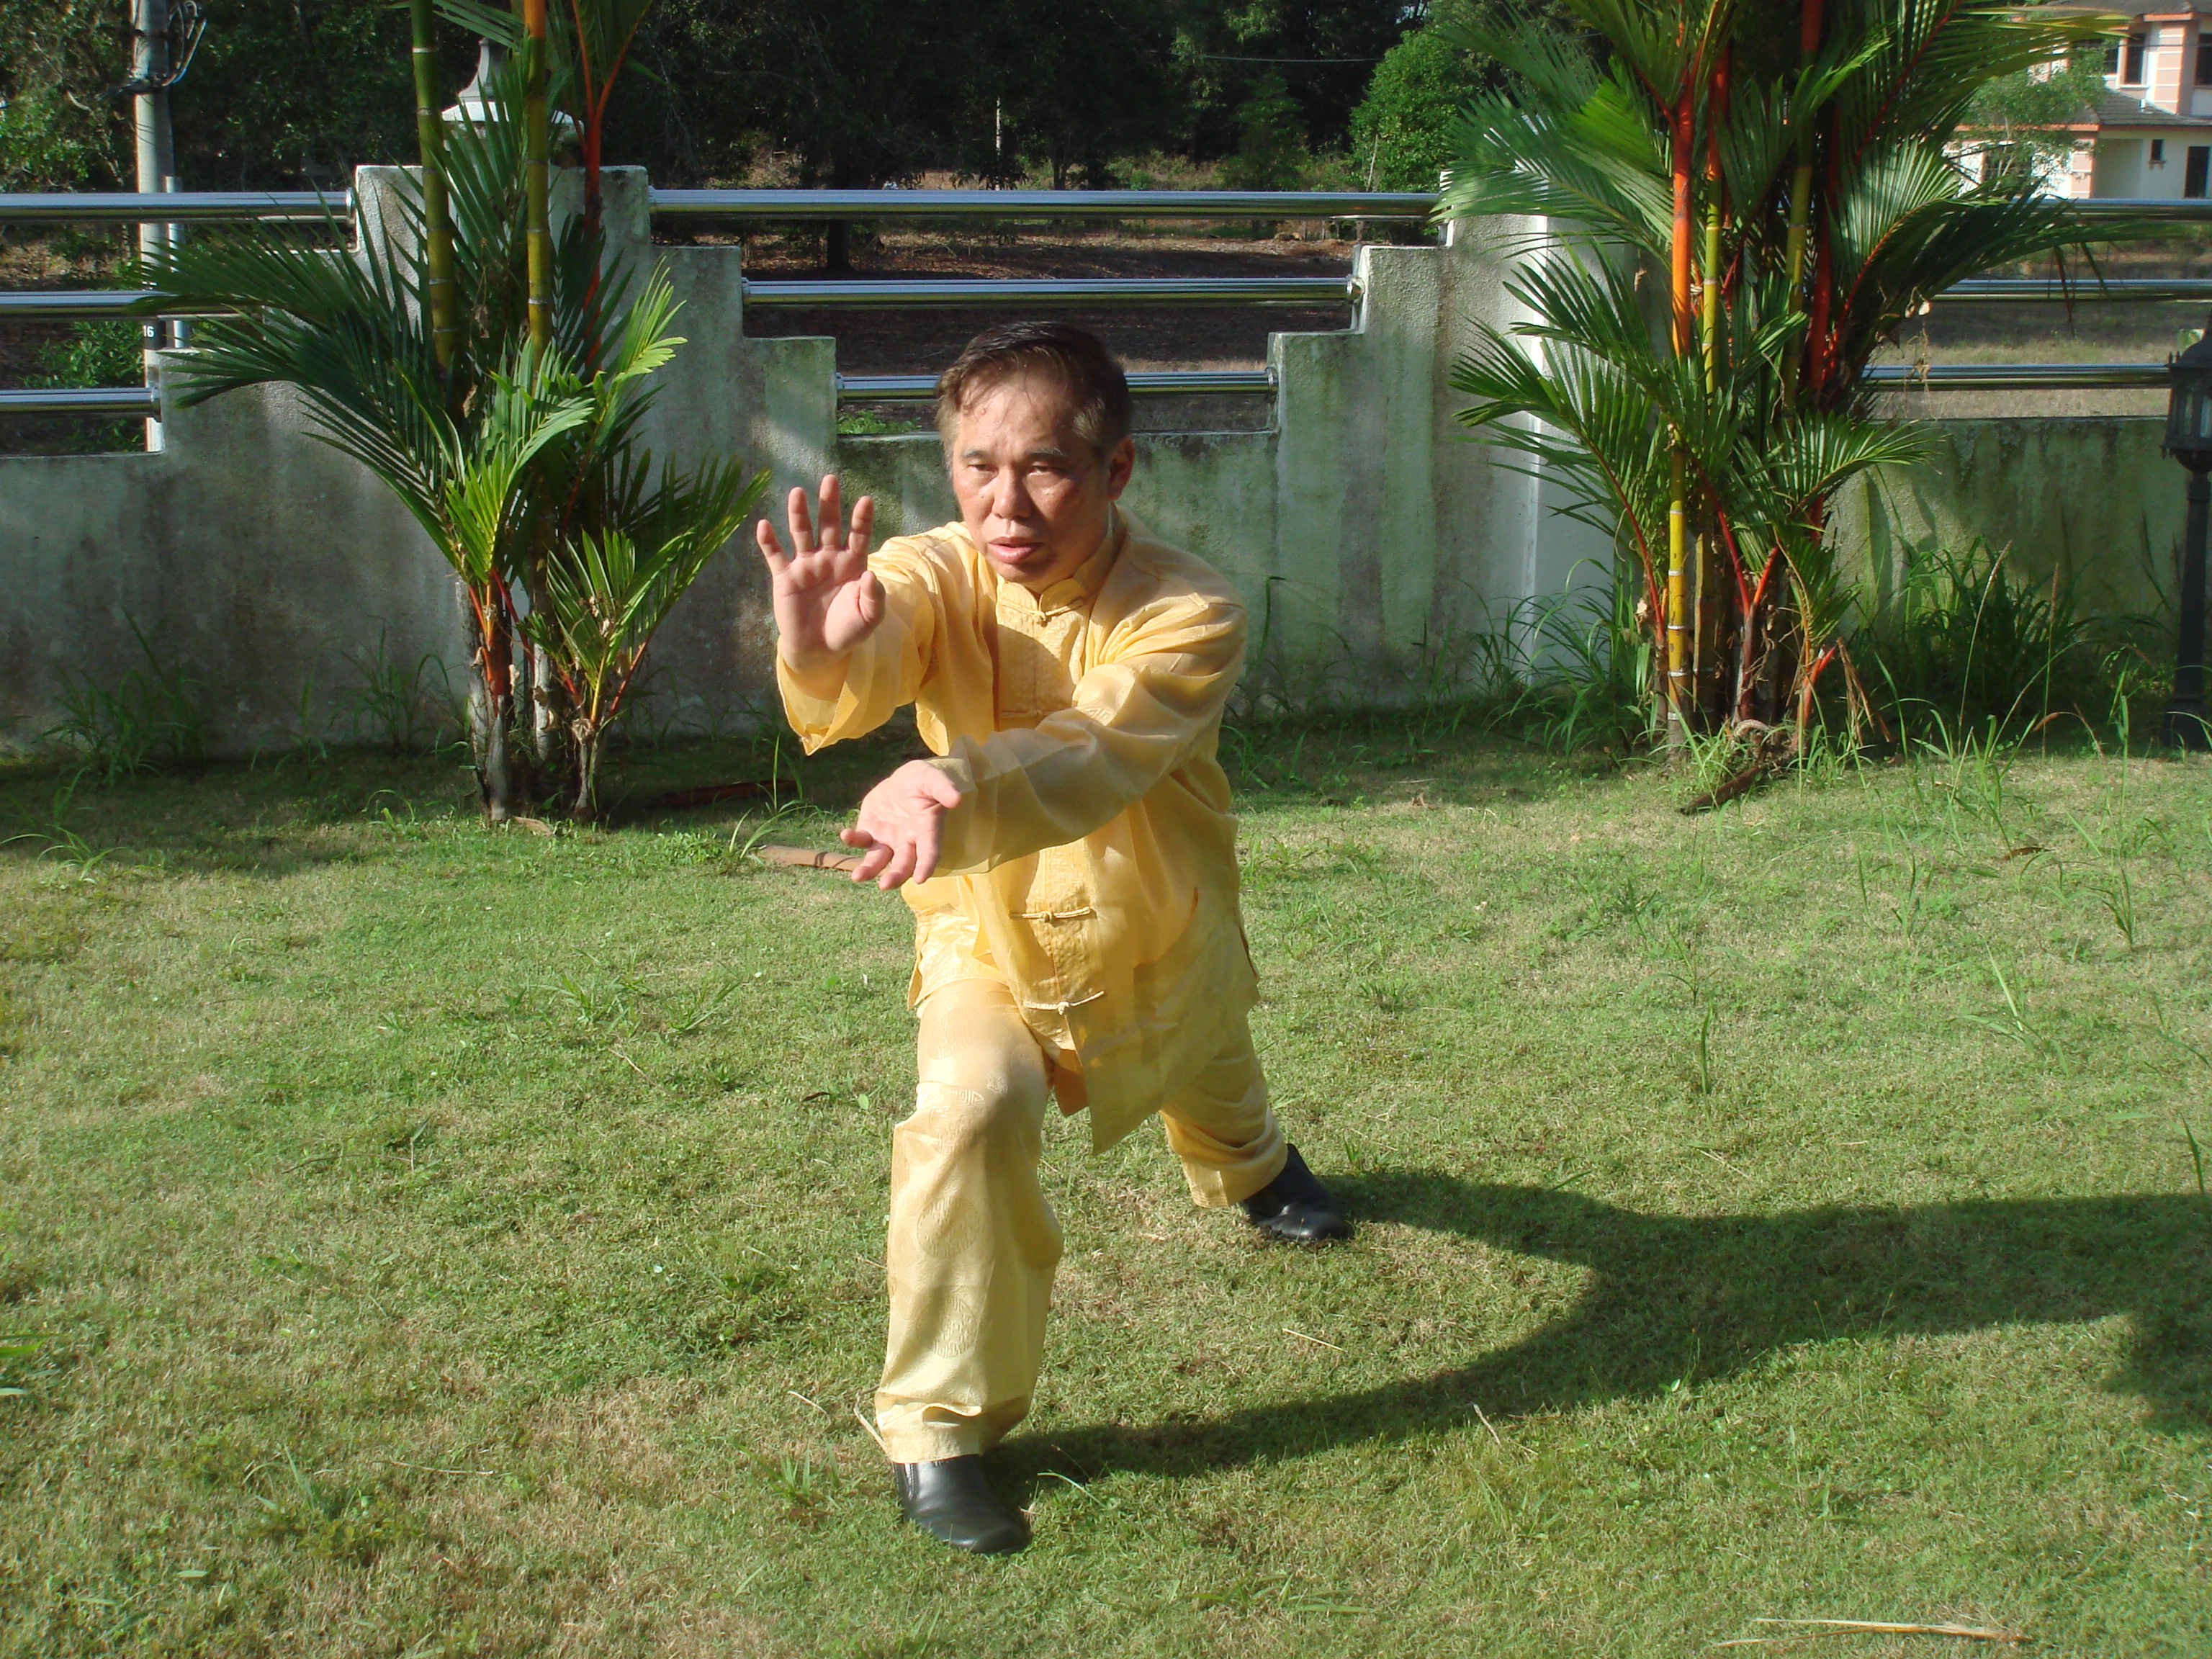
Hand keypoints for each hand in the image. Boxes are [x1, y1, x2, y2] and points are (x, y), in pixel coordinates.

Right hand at [754, 474, 880, 672]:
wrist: (820, 650)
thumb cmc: (848, 630)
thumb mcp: (869, 618)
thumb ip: (874, 597)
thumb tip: (871, 575)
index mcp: (852, 564)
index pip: (858, 536)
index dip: (861, 519)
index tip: (867, 500)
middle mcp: (828, 558)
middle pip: (828, 525)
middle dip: (829, 503)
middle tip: (831, 480)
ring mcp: (805, 565)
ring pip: (801, 533)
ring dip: (798, 514)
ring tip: (797, 493)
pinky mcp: (785, 577)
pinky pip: (775, 555)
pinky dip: (768, 541)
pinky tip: (764, 526)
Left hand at [841, 760, 964, 890]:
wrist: (904, 780)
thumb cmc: (924, 781)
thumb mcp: (933, 779)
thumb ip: (943, 789)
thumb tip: (957, 799)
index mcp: (927, 831)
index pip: (929, 852)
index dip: (926, 865)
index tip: (921, 879)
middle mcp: (908, 842)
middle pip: (903, 864)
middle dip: (895, 876)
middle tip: (885, 885)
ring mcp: (887, 840)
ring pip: (879, 860)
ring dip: (869, 870)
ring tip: (858, 877)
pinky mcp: (870, 832)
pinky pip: (861, 840)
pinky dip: (853, 840)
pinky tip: (846, 835)